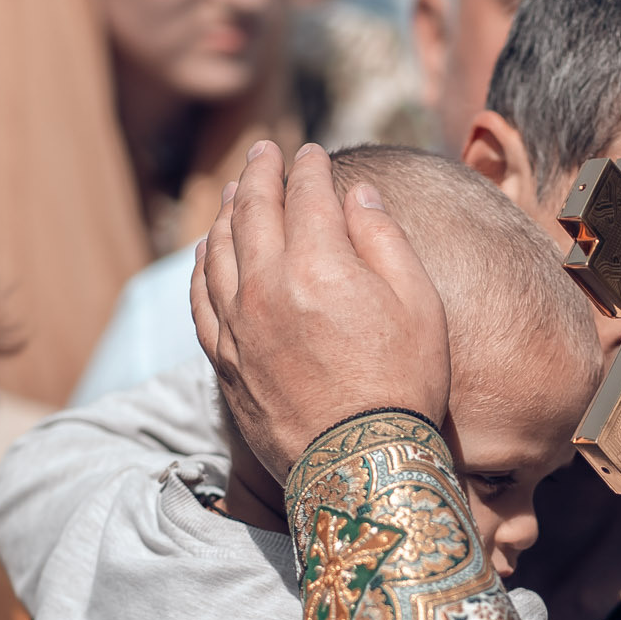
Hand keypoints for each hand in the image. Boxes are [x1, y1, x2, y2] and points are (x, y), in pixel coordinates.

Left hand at [191, 140, 449, 479]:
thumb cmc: (404, 386)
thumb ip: (385, 241)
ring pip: (218, 249)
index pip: (306, 195)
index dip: (309, 167)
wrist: (360, 468)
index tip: (311, 152)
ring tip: (233, 192)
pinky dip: (201, 265)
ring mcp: (237, 326)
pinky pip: (200, 298)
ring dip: (225, 212)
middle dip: (259, 173)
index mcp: (319, 266)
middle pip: (253, 211)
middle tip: (263, 151)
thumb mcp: (420, 306)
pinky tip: (206, 252)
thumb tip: (357, 195)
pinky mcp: (223, 361)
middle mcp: (267, 288)